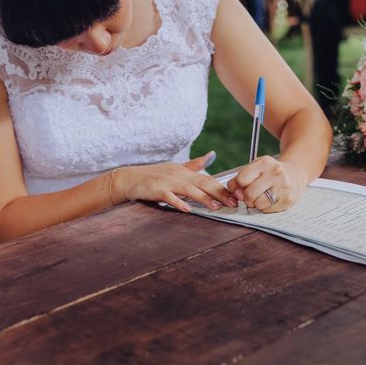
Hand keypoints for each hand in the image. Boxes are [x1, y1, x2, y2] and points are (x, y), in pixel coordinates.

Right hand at [112, 152, 238, 212]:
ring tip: (217, 207)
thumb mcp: (176, 168)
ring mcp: (167, 182)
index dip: (223, 187)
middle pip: (203, 183)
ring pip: (189, 190)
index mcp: (185, 170)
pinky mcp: (156, 190)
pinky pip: (169, 197)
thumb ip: (195, 165)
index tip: (236, 196)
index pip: (207, 179)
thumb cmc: (154, 176)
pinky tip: (187, 209)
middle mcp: (178, 174)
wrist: (129, 179)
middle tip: (233, 203)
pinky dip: (178, 202)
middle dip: (220, 193)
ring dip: (204, 198)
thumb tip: (212, 155)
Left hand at [227, 156, 307, 212]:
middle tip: (251, 195)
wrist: (294, 174)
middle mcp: (275, 173)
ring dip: (256, 203)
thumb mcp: (255, 168)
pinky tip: (271, 199)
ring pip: (258, 204)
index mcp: (264, 162)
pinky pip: (268, 210)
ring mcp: (283, 187)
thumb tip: (234, 195)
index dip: (237, 187)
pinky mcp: (288, 199)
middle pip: (249, 194)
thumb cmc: (269, 172)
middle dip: (246, 198)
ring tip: (261, 197)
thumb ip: (240, 179)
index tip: (242, 187)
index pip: (241, 179)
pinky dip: (265, 207)